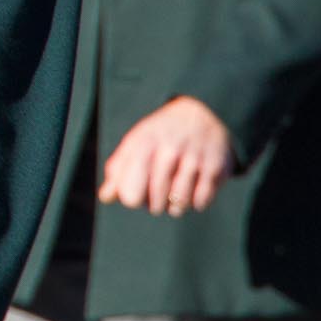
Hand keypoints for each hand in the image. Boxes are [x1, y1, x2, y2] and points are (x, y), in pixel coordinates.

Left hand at [99, 95, 232, 216]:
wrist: (201, 112)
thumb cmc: (161, 135)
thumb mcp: (136, 143)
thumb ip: (118, 170)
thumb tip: (105, 197)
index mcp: (143, 143)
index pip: (131, 188)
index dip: (132, 200)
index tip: (136, 199)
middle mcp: (169, 149)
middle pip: (156, 198)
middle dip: (155, 206)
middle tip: (156, 202)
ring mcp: (194, 158)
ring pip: (180, 201)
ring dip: (176, 207)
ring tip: (173, 200)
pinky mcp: (215, 167)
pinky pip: (201, 199)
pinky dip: (196, 203)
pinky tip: (192, 194)